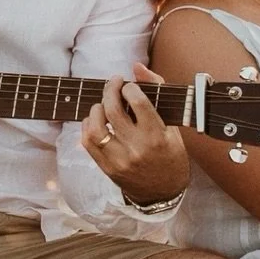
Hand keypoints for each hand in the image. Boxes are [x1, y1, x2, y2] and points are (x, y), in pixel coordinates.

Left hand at [81, 62, 189, 203]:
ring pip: (95, 127)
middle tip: (113, 83)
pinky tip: (96, 120)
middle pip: (112, 110)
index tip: (129, 85)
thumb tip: (137, 66)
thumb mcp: (172, 125)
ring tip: (103, 104)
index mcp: (157, 136)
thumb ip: (156, 92)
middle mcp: (137, 148)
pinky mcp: (107, 168)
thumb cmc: (170, 155)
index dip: (129, 87)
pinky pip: (88, 142)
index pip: (137, 102)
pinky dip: (88, 125)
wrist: (163, 192)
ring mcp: (119, 159)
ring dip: (96, 108)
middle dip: (109, 89)